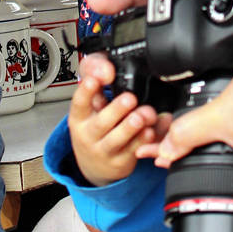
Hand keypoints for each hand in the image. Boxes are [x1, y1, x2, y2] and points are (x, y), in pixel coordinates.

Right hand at [69, 53, 162, 186]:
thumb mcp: (91, 99)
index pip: (79, 102)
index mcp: (79, 116)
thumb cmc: (95, 124)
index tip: (94, 80)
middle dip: (116, 110)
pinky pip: (136, 150)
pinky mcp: (121, 162)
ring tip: (144, 115)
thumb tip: (105, 69)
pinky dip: (147, 139)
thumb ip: (95, 74)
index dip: (86, 91)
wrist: (95, 163)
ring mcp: (105, 150)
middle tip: (130, 98)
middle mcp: (89, 134)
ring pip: (118, 140)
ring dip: (132, 126)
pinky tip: (153, 129)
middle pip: (101, 123)